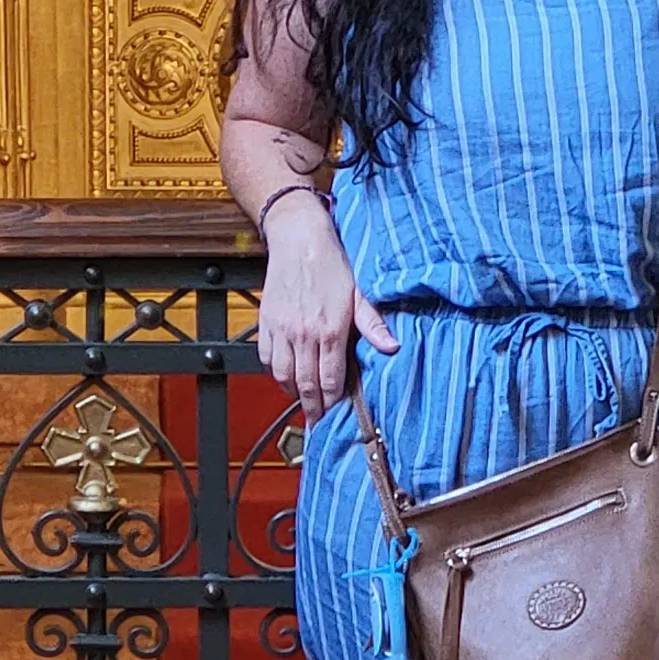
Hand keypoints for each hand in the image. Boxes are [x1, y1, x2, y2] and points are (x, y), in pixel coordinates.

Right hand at [256, 194, 392, 421]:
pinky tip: (285, 376)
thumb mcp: (360, 292)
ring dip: (293, 393)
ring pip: (283, 375)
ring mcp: (282, 329)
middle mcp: (304, 334)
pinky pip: (267, 358)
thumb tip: (391, 347)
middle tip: (317, 421)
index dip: (333, 402)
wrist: (298, 238)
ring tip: (303, 401)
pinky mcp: (266, 323)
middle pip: (306, 384)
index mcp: (330, 329)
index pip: (330, 380)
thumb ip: (373, 323)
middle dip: (313, 407)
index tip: (334, 414)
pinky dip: (275, 373)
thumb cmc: (331, 262)